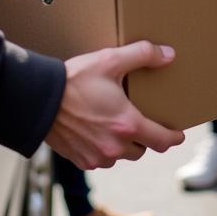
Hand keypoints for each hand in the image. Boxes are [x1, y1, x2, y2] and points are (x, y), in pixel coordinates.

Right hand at [46, 41, 184, 168]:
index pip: (162, 140)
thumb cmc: (75, 80)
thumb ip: (142, 55)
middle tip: (139, 120)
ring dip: (123, 144)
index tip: (178, 134)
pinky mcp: (81, 161)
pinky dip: (103, 149)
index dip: (173, 137)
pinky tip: (96, 131)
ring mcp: (98, 157)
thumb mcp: (110, 60)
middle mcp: (115, 147)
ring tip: (115, 124)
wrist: (38, 100)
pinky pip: (101, 160)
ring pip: (121, 156)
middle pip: (142, 148)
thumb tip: (169, 54)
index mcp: (128, 125)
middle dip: (144, 137)